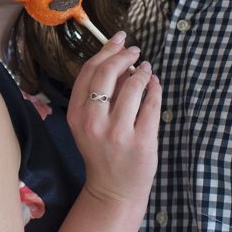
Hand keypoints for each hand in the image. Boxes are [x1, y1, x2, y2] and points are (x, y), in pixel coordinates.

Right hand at [66, 31, 161, 205]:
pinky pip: (151, 104)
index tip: (117, 40)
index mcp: (76, 115)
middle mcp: (93, 122)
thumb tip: (120, 62)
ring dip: (142, 72)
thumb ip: (99, 95)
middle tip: (134, 50)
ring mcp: (118, 132)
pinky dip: (155, 88)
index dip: (104, 51)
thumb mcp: (89, 124)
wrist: (113, 191)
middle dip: (123, 55)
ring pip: (133, 86)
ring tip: (146, 69)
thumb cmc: (101, 152)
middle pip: (107, 73)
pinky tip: (155, 84)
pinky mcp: (141, 141)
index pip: (88, 72)